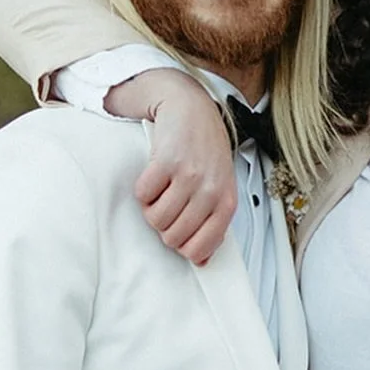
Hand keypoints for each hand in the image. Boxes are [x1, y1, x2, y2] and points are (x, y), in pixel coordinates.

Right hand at [108, 70, 236, 264]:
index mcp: (226, 203)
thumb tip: (200, 261)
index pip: (198, 250)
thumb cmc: (205, 149)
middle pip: (172, 237)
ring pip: (155, 220)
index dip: (181, 244)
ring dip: (151, 208)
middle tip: (168, 203)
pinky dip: (142, 189)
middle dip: (164, 226)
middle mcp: (210, 192)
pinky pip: (142, 195)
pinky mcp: (167, 162)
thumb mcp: (220, 186)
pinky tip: (154, 175)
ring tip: (161, 189)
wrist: (191, 107)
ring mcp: (189, 177)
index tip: (178, 228)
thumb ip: (213, 223)